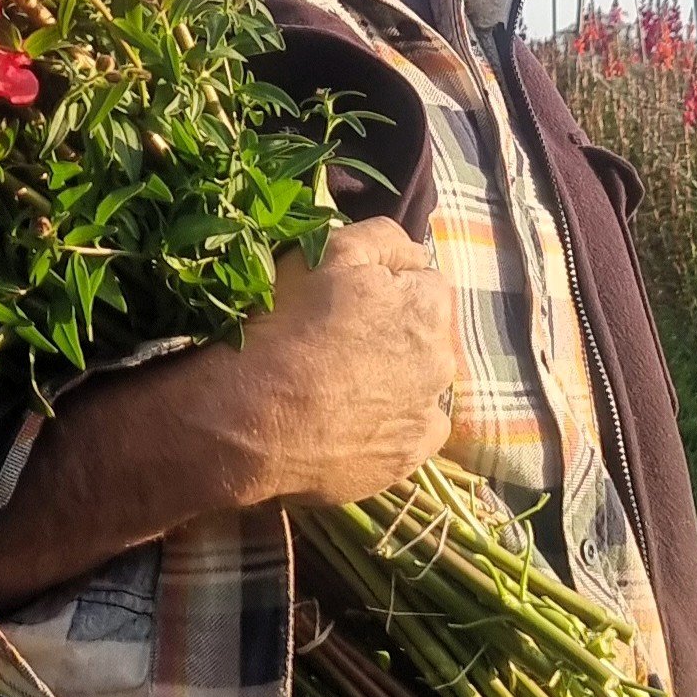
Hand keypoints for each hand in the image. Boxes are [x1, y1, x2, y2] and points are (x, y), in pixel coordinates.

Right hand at [0, 218, 455, 611]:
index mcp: (359, 261)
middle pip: (418, 278)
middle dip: (381, 288)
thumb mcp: (222, 260)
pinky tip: (350, 412)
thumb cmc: (199, 339)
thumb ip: (258, 222)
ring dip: (395, 344)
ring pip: (430, 342)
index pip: (380, 230)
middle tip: (324, 307)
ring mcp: (418, 386)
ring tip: (336, 363)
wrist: (195, 443)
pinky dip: (399, 406)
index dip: (343, 245)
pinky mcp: (413, 445)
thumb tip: (275, 186)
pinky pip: (426, 410)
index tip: (312, 258)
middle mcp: (406, 317)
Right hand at [191, 217, 456, 508]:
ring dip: (395, 376)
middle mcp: (442, 360)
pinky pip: (411, 429)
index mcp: (428, 305)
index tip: (350, 296)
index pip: (423, 280)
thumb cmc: (288, 322)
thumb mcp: (329, 250)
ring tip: (341, 382)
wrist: (254, 416)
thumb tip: (413, 254)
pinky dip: (390, 422)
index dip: (386, 284)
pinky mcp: (409, 458)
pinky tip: (350, 418)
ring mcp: (428, 415)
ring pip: (419, 382)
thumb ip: (383, 238)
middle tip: (342, 338)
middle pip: (426, 334)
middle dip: (397, 331)